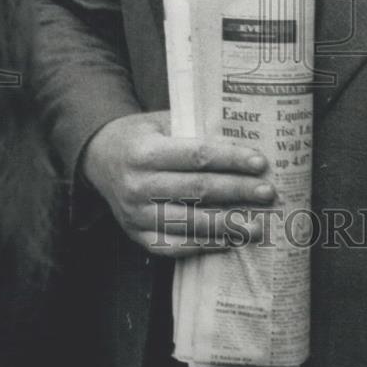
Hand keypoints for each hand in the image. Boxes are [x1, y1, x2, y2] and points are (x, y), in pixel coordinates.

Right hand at [82, 111, 275, 255]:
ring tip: (257, 225)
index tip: (259, 163)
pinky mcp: (136, 235)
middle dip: (237, 192)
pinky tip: (229, 240)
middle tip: (267, 192)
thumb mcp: (162, 121)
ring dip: (227, 225)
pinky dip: (204, 245)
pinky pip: (174, 245)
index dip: (230, 160)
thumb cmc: (140, 135)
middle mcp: (137, 184)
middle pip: (197, 190)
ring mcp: (135, 214)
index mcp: (145, 151)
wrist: (99, 157)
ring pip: (189, 223)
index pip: (197, 156)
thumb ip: (195, 130)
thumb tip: (243, 138)